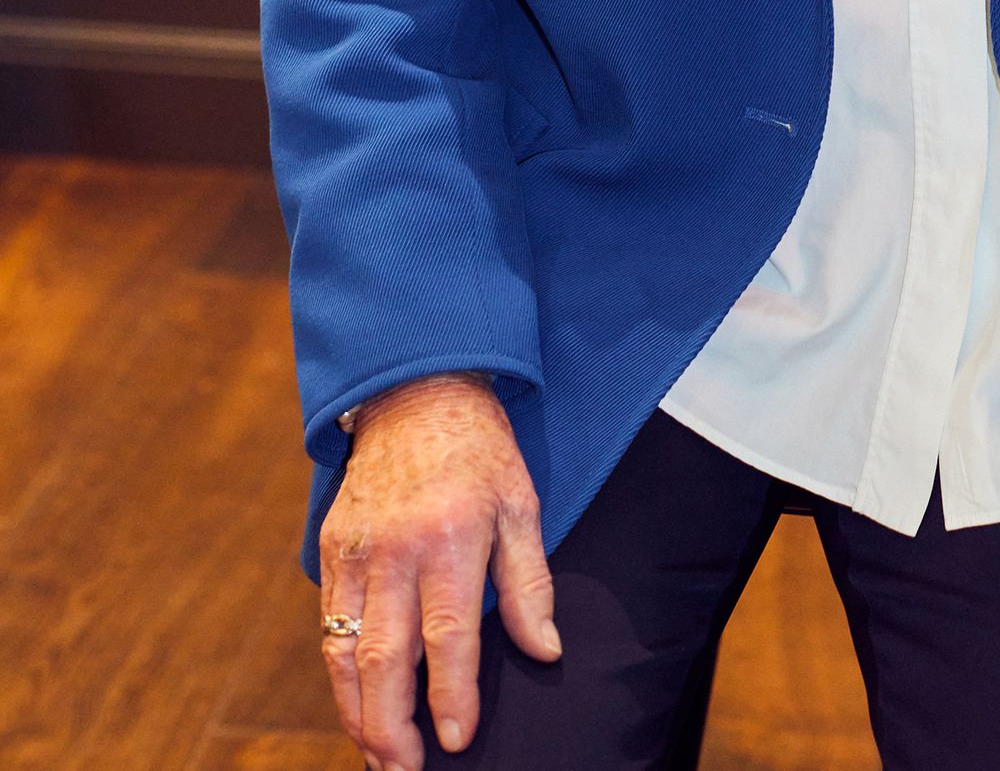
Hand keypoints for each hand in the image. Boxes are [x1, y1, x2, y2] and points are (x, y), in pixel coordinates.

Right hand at [319, 371, 558, 769]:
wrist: (416, 391)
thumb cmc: (480, 451)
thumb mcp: (521, 504)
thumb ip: (530, 583)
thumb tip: (545, 650)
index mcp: (452, 536)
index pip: (449, 635)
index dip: (452, 695)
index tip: (456, 741)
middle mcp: (397, 549)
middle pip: (385, 659)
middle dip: (391, 727)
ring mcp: (356, 550)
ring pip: (345, 652)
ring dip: (357, 714)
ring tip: (377, 758)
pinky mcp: (331, 549)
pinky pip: (328, 624)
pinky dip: (339, 675)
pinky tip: (356, 705)